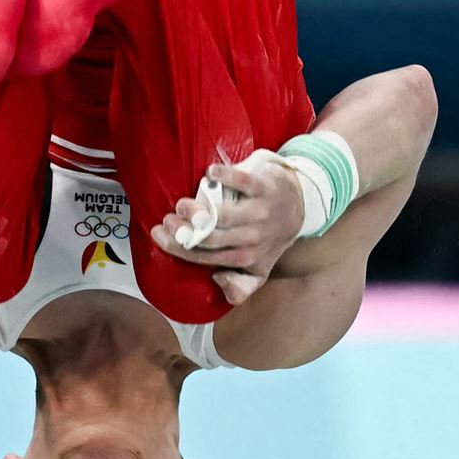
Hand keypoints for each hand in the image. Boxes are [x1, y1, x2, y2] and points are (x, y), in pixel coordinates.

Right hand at [149, 158, 304, 305]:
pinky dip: (225, 176)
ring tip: (181, 204)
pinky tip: (210, 173)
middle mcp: (253, 239)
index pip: (204, 256)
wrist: (299, 207)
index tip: (159, 234)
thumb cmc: (270, 235)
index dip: (178, 247)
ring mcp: (259, 213)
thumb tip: (218, 279)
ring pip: (221, 215)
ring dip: (196, 209)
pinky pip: (242, 182)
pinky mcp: (264, 187)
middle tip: (167, 219)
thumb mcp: (260, 270)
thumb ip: (241, 286)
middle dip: (182, 230)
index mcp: (246, 259)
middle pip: (209, 237)